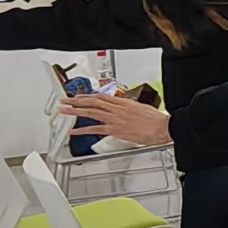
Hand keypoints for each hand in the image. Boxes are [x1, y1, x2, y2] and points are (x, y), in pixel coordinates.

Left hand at [58, 94, 172, 146]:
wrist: (163, 127)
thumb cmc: (156, 120)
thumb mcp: (142, 109)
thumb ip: (130, 109)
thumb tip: (125, 111)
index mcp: (125, 102)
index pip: (102, 97)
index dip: (89, 96)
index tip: (80, 96)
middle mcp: (118, 108)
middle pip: (93, 102)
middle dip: (77, 100)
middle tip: (65, 101)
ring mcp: (115, 118)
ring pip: (91, 112)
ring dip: (75, 111)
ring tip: (64, 111)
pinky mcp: (115, 129)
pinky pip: (95, 128)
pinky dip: (83, 130)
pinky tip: (74, 131)